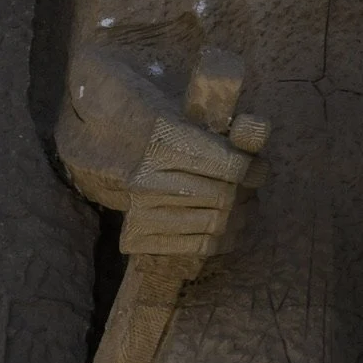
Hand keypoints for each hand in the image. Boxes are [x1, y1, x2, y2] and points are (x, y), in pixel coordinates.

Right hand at [120, 113, 262, 260]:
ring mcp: (140, 210)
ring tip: (242, 210)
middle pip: (224, 198)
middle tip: (250, 192)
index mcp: (163, 143)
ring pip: (214, 224)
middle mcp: (148, 179)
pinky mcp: (137, 235)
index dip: (254, 170)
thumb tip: (259, 133)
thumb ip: (225, 124)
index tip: (258, 169)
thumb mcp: (185, 116)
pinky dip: (222, 241)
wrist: (103, 146)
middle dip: (246, 196)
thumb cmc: (152, 128)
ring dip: (238, 220)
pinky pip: (197, 247)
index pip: (230, 166)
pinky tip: (228, 231)